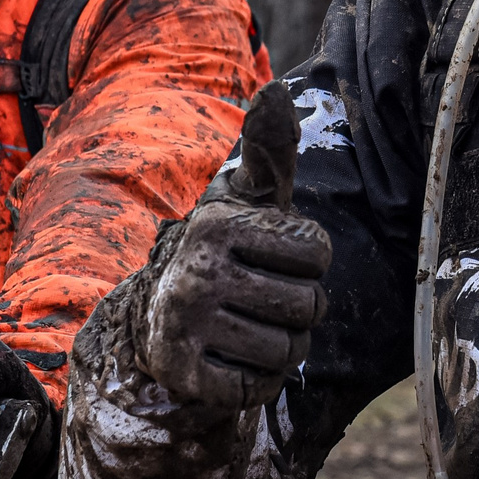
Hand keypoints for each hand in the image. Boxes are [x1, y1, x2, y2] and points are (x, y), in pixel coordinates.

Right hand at [140, 80, 330, 410]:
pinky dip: (260, 381)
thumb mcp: (247, 203)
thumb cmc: (226, 254)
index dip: (311, 262)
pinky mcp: (184, 374)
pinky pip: (261, 388)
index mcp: (219, 224)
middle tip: (267, 301)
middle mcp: (198, 270)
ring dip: (284, 348)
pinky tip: (237, 360)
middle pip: (309, 306)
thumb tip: (272, 89)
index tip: (279, 260)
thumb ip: (269, 153)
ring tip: (254, 330)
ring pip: (289, 351)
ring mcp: (187, 325)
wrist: (158, 318)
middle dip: (301, 309)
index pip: (319, 252)